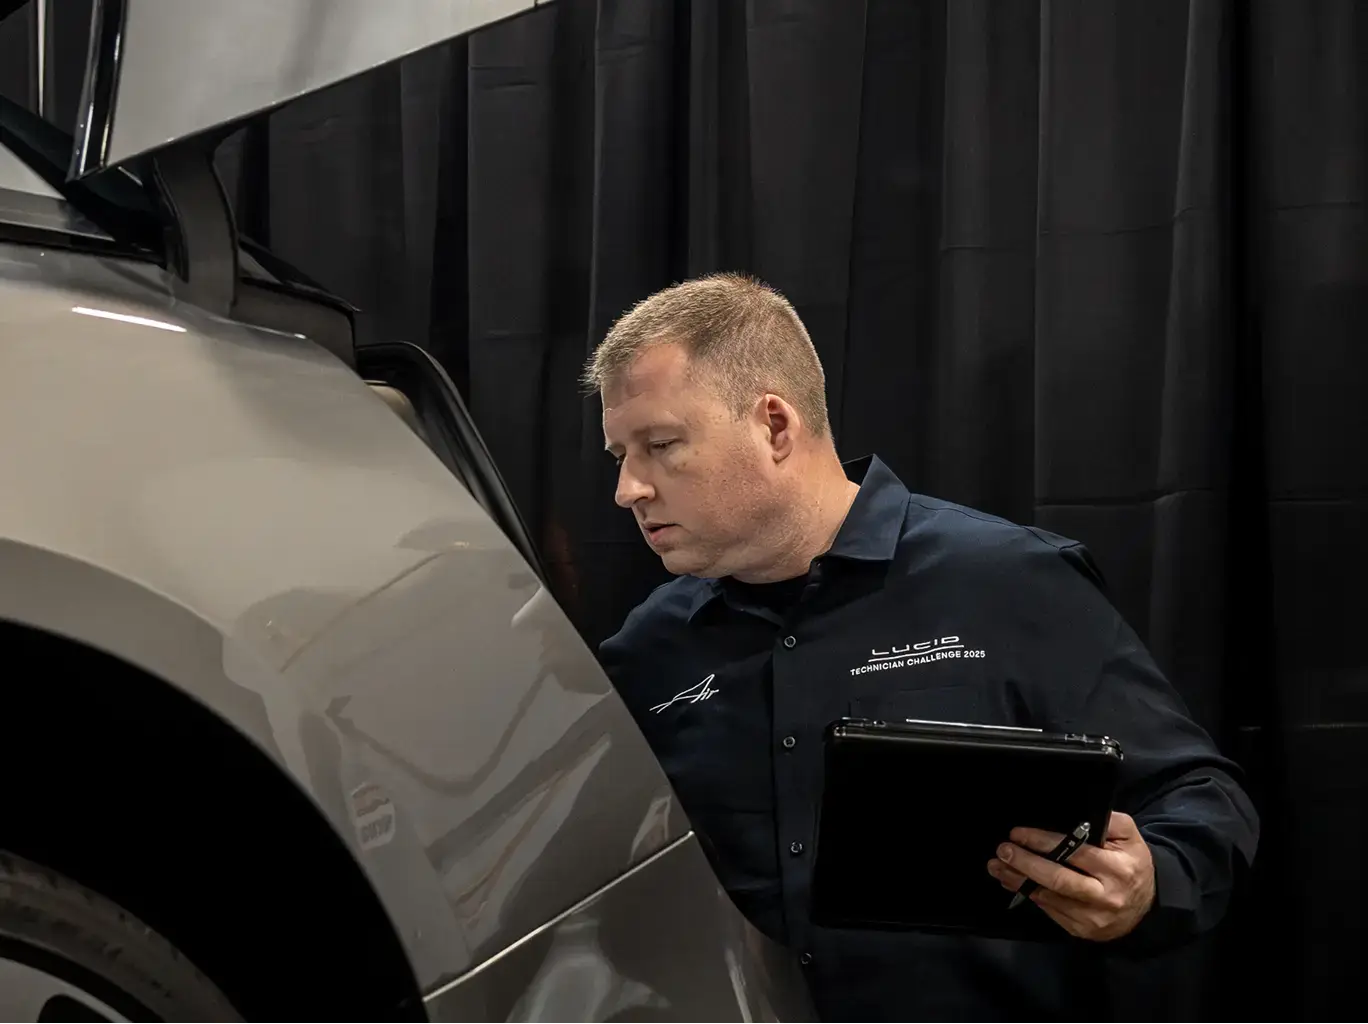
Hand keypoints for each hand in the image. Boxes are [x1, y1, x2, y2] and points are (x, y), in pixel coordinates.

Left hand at [986, 811, 1155, 940]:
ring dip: (1018, 881)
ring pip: (1049, 898)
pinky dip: (1029, 895)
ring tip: (997, 865)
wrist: (1149, 907)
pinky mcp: (1082, 930)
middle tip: (1002, 850)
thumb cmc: (1133, 864)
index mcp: (1118, 869)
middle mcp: (1105, 896)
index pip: (1075, 853)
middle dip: (1026, 864)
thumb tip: (1077, 817)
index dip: (1043, 842)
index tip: (1018, 833)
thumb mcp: (1129, 837)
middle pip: (1058, 880)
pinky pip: (1050, 911)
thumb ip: (1107, 822)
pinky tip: (1013, 882)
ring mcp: (1092, 918)